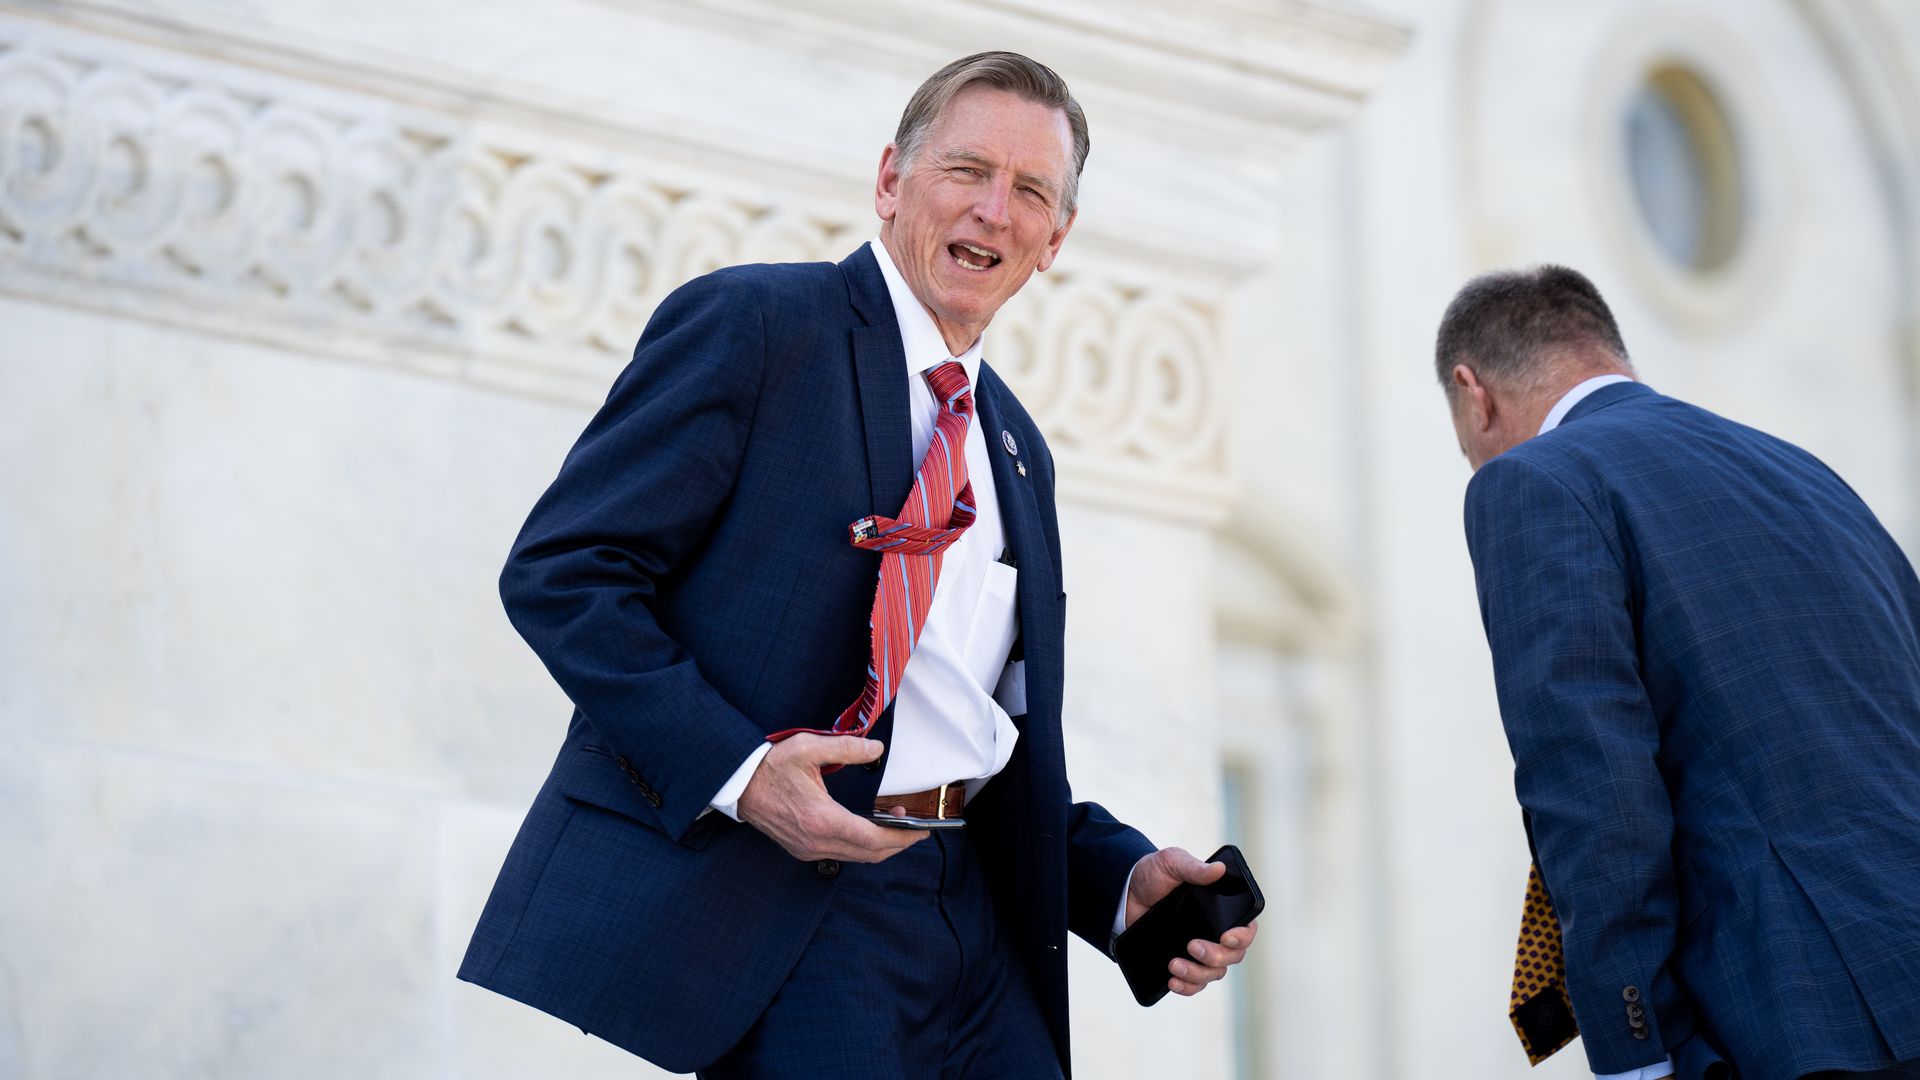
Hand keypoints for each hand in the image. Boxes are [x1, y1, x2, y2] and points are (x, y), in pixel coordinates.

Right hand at [736, 733, 927, 862]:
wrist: (737, 786)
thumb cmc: (770, 767)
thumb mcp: (808, 748)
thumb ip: (846, 747)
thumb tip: (876, 749)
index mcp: (821, 819)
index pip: (873, 839)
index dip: (902, 837)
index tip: (922, 831)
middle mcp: (816, 841)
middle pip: (870, 854)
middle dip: (897, 843)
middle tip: (914, 827)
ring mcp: (808, 849)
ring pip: (856, 857)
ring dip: (880, 845)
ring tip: (893, 822)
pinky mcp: (802, 850)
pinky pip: (841, 854)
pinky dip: (861, 846)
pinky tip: (867, 827)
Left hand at [1123, 847, 1259, 996]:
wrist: (1124, 894)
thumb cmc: (1154, 875)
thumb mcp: (1171, 863)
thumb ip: (1193, 867)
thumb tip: (1218, 869)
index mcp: (1221, 908)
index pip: (1246, 927)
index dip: (1243, 936)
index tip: (1226, 936)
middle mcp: (1215, 932)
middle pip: (1232, 955)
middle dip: (1216, 956)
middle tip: (1192, 946)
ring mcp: (1200, 950)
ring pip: (1215, 973)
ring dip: (1198, 974)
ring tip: (1174, 964)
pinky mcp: (1183, 963)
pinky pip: (1194, 984)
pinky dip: (1187, 987)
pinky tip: (1172, 982)